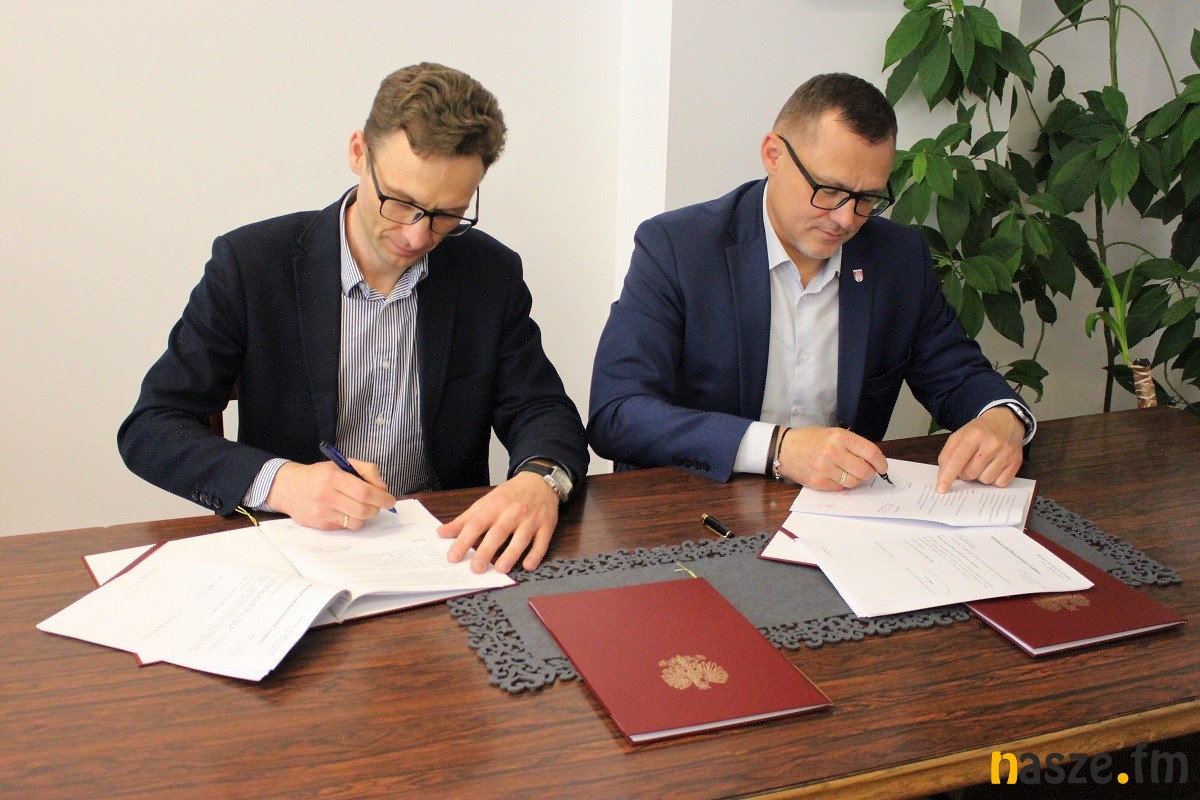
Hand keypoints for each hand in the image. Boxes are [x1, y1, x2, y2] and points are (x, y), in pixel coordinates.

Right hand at [264, 459, 394, 528]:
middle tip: (379, 504)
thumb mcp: (342, 464)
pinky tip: (346, 511)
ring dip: (366, 516)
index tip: (390, 499)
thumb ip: (366, 470)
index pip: (364, 491)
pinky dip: (352, 520)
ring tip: (362, 506)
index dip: (381, 497)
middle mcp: (326, 496)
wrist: (288, 488)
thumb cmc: (320, 475)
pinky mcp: (320, 525)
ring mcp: (322, 513)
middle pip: (363, 510)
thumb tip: (382, 488)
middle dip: (377, 508)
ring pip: (356, 522)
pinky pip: (345, 527)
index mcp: (333, 477)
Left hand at [439, 472, 559, 573]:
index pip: (476, 524)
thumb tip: (442, 533)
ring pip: (521, 538)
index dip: (463, 541)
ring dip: (511, 554)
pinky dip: (536, 555)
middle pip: (498, 533)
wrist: (540, 481)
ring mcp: (531, 519)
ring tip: (500, 569)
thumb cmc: (510, 495)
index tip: (453, 557)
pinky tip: (528, 566)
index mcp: (494, 506)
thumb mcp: (486, 502)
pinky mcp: (546, 526)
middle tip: (476, 568)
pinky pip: (542, 542)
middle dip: (486, 551)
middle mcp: (512, 512)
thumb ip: (465, 519)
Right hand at [776, 426, 888, 490]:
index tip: (883, 467)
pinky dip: (840, 484)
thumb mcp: (832, 433)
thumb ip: (852, 445)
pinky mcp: (819, 482)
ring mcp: (825, 469)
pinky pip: (840, 488)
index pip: (870, 453)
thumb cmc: (809, 439)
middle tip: (864, 471)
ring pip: (854, 482)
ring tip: (846, 472)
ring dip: (854, 479)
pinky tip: (833, 475)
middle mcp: (834, 452)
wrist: (784, 449)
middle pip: (865, 471)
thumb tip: (872, 460)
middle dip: (868, 473)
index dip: (880, 463)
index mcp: (840, 437)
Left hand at [935, 406, 1025, 491]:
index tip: (941, 489)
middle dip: (965, 473)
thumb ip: (947, 454)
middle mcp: (992, 444)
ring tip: (983, 463)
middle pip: (970, 474)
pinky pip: (1000, 483)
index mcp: (974, 434)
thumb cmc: (979, 431)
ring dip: (980, 476)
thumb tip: (943, 476)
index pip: (957, 460)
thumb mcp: (960, 435)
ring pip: (985, 480)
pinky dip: (994, 479)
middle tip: (969, 463)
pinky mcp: (1016, 462)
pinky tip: (994, 466)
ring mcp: (1006, 454)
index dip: (948, 476)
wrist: (1006, 421)